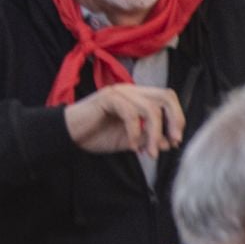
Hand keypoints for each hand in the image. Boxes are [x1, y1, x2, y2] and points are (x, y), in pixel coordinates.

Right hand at [63, 83, 184, 158]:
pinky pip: (131, 114)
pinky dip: (135, 133)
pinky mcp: (108, 98)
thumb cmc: (96, 135)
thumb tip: (170, 143)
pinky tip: (131, 147)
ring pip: (150, 109)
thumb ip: (148, 139)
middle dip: (173, 120)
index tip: (175, 140)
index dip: (177, 117)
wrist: (68, 135)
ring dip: (154, 134)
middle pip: (165, 96)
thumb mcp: (129, 140)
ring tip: (149, 152)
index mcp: (137, 97)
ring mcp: (119, 92)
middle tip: (172, 142)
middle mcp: (131, 91)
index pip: (167, 98)